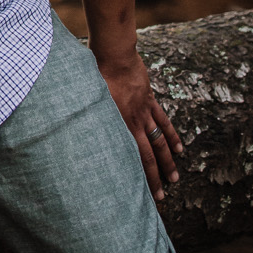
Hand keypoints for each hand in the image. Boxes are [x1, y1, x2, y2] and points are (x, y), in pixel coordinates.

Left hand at [96, 45, 182, 199]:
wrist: (113, 54)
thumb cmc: (94, 75)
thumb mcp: (87, 100)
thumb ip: (87, 117)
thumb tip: (72, 133)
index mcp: (117, 125)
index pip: (129, 157)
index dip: (136, 176)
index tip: (138, 193)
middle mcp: (133, 123)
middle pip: (147, 156)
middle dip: (154, 177)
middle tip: (161, 197)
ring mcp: (144, 112)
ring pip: (160, 142)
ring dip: (168, 161)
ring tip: (175, 179)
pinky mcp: (150, 101)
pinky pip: (163, 122)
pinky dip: (172, 136)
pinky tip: (180, 149)